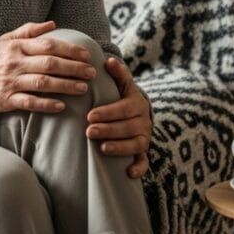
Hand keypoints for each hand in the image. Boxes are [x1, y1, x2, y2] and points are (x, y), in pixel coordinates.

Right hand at [0, 20, 95, 113]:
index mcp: (16, 46)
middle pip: (50, 64)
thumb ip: (29, 31)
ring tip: (83, 88)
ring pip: (43, 83)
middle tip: (91, 72)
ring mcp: (10, 82)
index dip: (70, 50)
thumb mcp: (6, 40)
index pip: (48, 45)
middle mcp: (15, 63)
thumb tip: (52, 24)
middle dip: (74, 68)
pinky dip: (47, 104)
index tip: (86, 55)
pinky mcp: (6, 100)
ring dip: (65, 86)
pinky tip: (62, 105)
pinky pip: (30, 102)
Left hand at [85, 57, 151, 179]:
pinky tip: (128, 172)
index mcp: (137, 103)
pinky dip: (139, 168)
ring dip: (120, 147)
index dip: (108, 112)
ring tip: (102, 148)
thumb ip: (118, 74)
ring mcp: (144, 137)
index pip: (124, 108)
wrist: (136, 112)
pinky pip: (144, 162)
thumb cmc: (122, 97)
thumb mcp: (122, 84)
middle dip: (109, 130)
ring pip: (136, 144)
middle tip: (89, 132)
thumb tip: (109, 60)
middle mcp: (143, 120)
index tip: (90, 116)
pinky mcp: (143, 152)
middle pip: (128, 127)